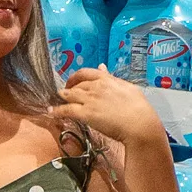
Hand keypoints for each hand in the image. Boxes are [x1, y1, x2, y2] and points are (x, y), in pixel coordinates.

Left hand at [50, 66, 167, 150]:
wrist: (139, 124)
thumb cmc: (139, 108)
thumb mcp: (127, 87)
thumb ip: (113, 78)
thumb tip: (102, 67)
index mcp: (107, 79)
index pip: (86, 73)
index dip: (77, 76)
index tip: (74, 81)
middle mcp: (96, 87)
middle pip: (77, 85)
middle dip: (69, 89)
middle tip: (65, 94)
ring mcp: (90, 100)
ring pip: (69, 95)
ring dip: (61, 97)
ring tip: (56, 100)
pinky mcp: (86, 113)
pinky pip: (67, 110)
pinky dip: (57, 111)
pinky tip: (52, 112)